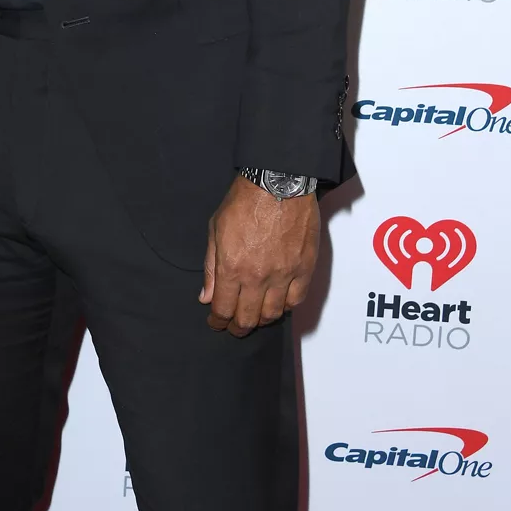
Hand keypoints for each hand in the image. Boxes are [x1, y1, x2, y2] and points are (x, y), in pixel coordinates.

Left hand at [200, 175, 319, 336]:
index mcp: (232, 268)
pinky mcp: (304, 268)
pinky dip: (286, 306)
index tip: (215, 322)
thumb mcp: (215, 230)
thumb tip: (206, 296)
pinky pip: (296, 300)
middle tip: (233, 326)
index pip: (223, 309)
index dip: (217, 321)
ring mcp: (283, 274)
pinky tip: (278, 303)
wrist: (277, 182)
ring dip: (261, 319)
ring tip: (255, 316)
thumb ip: (210, 267)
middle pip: (247, 318)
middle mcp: (257, 277)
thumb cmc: (244, 201)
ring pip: (273, 314)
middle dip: (237, 327)